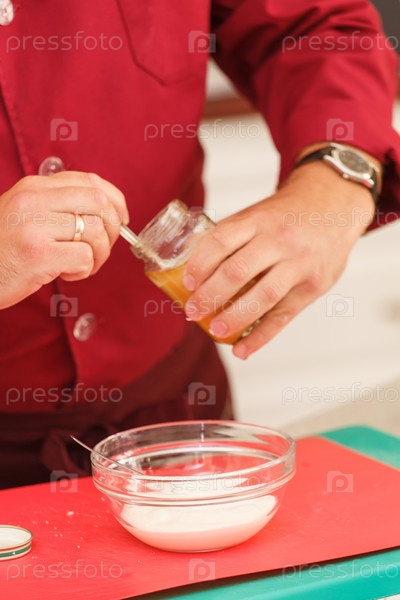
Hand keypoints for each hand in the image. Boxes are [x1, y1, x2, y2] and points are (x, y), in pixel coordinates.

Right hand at [0, 171, 128, 308]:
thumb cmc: (1, 249)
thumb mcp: (23, 215)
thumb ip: (55, 207)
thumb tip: (105, 212)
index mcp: (33, 187)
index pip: (90, 181)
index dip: (115, 200)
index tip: (121, 219)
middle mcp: (34, 200)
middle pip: (100, 203)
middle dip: (113, 230)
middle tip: (101, 249)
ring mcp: (34, 226)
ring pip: (96, 232)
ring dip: (99, 255)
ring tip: (80, 266)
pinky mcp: (37, 254)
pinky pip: (84, 257)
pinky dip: (84, 270)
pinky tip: (66, 274)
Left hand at [183, 161, 375, 358]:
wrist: (335, 205)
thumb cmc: (288, 215)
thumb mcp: (259, 213)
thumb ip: (232, 236)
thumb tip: (192, 265)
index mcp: (259, 220)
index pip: (222, 240)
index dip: (200, 263)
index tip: (186, 282)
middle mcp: (280, 240)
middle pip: (238, 271)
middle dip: (210, 295)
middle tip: (193, 311)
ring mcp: (299, 264)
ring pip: (263, 296)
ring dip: (234, 317)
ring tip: (214, 330)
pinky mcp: (313, 286)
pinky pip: (284, 316)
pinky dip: (261, 336)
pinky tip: (242, 349)